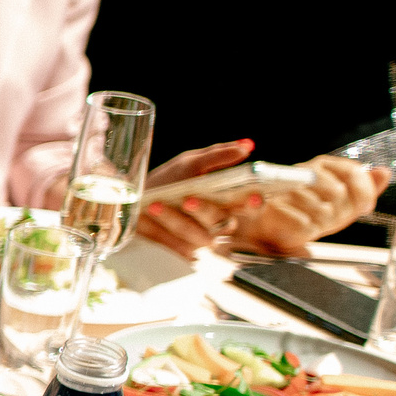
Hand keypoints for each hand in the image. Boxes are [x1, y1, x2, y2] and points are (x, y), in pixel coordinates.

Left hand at [139, 140, 257, 258]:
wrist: (141, 199)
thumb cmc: (172, 180)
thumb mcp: (193, 163)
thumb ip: (218, 155)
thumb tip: (246, 145)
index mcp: (229, 201)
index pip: (250, 206)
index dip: (253, 204)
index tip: (254, 196)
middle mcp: (220, 222)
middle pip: (222, 222)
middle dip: (205, 210)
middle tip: (188, 200)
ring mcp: (203, 239)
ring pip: (198, 236)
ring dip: (175, 220)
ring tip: (155, 205)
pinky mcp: (183, 249)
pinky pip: (177, 247)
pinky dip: (163, 235)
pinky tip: (150, 221)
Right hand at [230, 156, 388, 255]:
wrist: (281, 227)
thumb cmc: (313, 211)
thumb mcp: (346, 199)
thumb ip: (366, 186)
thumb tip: (384, 172)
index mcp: (323, 165)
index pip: (352, 171)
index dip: (364, 192)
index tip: (365, 207)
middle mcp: (305, 171)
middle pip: (338, 191)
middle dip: (342, 210)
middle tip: (335, 216)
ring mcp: (288, 188)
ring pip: (322, 209)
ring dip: (325, 222)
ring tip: (319, 222)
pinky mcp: (276, 206)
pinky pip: (305, 221)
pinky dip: (309, 229)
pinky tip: (305, 227)